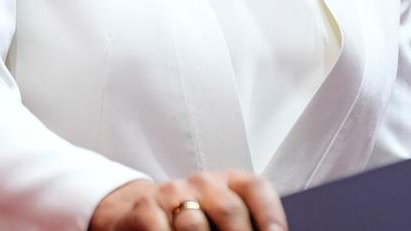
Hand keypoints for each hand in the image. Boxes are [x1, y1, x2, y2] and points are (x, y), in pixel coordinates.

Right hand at [89, 171, 286, 230]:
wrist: (140, 210)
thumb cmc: (192, 218)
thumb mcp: (220, 217)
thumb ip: (242, 225)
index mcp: (230, 183)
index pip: (256, 189)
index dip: (270, 214)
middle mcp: (204, 183)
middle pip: (230, 211)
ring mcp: (174, 194)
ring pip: (195, 227)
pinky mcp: (147, 210)